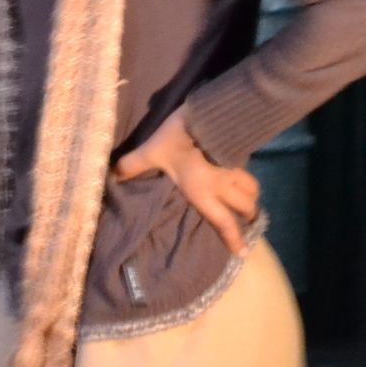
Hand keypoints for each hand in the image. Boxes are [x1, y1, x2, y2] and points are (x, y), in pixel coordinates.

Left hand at [112, 107, 258, 254]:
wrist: (208, 113)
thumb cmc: (179, 139)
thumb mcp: (153, 152)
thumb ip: (134, 165)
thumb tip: (113, 175)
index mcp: (204, 192)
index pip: (224, 221)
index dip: (234, 238)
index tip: (244, 253)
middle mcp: (223, 185)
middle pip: (245, 206)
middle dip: (249, 215)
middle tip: (250, 220)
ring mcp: (234, 168)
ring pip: (251, 187)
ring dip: (252, 196)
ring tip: (250, 199)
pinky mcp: (239, 152)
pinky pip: (247, 169)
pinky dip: (247, 177)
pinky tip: (241, 173)